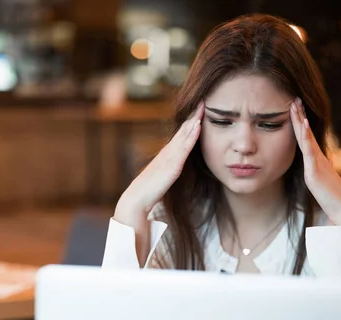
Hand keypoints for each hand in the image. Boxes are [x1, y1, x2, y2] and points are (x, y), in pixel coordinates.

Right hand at [116, 101, 204, 216]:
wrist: (137, 198)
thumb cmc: (149, 191)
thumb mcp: (163, 176)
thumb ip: (170, 169)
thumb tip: (176, 167)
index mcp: (167, 154)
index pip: (181, 134)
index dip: (190, 121)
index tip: (199, 109)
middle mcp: (168, 151)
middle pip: (183, 129)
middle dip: (193, 114)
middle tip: (202, 100)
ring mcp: (170, 156)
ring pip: (184, 134)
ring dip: (193, 120)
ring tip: (202, 106)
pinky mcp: (172, 165)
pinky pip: (184, 147)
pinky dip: (191, 135)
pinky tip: (198, 126)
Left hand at [290, 98, 340, 226]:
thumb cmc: (333, 201)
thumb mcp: (321, 184)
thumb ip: (318, 174)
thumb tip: (319, 168)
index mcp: (318, 162)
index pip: (306, 140)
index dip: (300, 125)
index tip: (295, 110)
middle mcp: (318, 159)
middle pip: (306, 134)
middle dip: (299, 116)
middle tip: (294, 99)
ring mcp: (317, 163)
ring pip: (306, 138)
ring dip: (300, 121)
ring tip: (295, 105)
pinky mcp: (315, 170)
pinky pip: (309, 150)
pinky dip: (305, 136)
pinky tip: (301, 124)